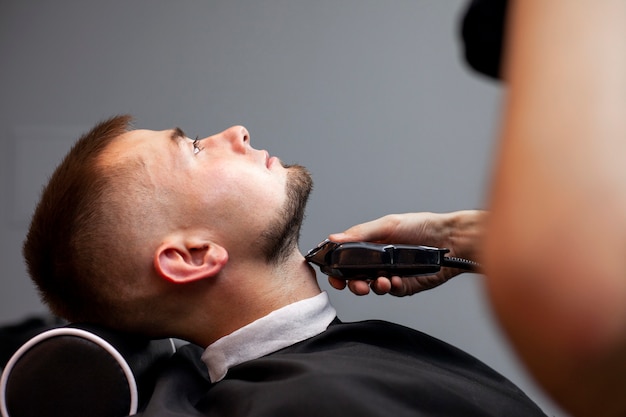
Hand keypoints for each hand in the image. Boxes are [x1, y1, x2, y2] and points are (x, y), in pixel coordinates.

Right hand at [327, 210, 484, 295]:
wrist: (450, 240)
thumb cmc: (422, 226)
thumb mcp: (387, 225)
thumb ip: (360, 233)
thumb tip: (334, 237)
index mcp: (369, 245)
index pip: (345, 259)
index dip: (337, 269)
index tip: (334, 276)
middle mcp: (377, 261)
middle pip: (355, 278)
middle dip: (353, 284)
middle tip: (358, 284)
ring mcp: (390, 274)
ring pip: (372, 287)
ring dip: (372, 287)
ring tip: (382, 281)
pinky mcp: (404, 286)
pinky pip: (392, 292)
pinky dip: (392, 288)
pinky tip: (397, 280)